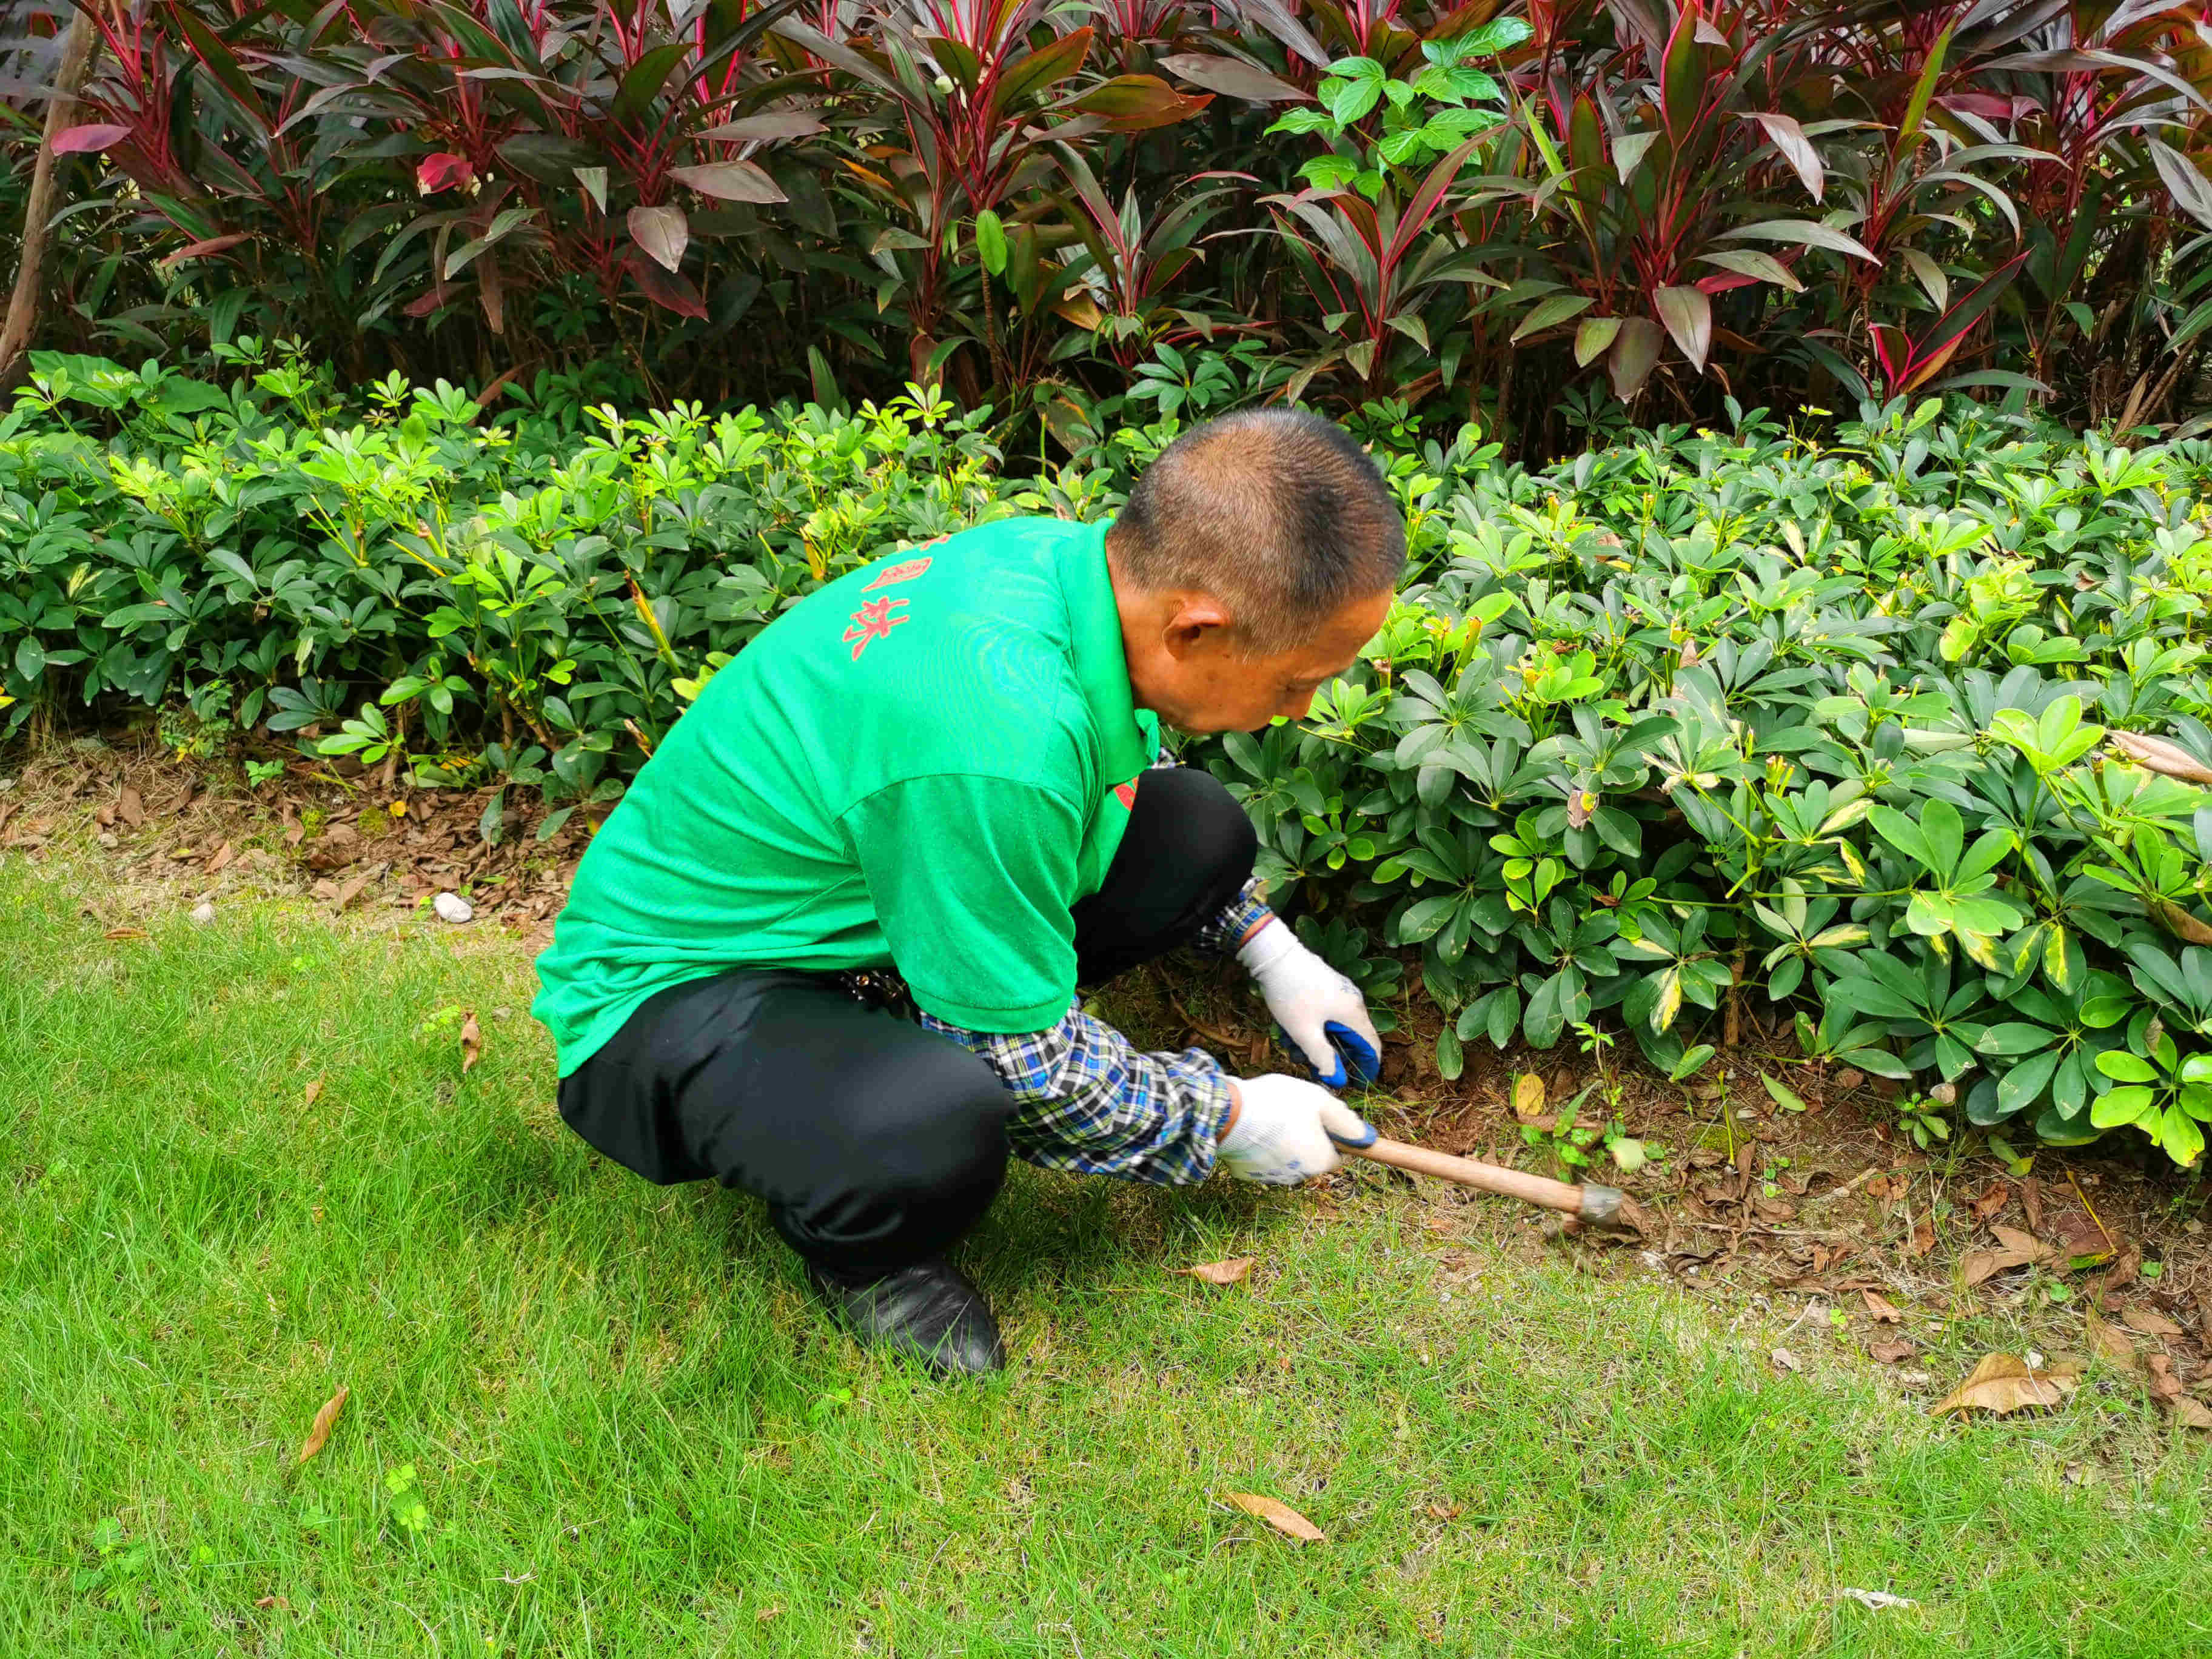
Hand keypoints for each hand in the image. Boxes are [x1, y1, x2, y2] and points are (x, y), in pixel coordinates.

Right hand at [1216, 1075, 1376, 1185]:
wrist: (1228, 1114)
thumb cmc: (1278, 1104)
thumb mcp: (1320, 1101)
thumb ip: (1346, 1120)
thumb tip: (1368, 1137)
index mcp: (1321, 1160)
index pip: (1340, 1155)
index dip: (1334, 1135)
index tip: (1320, 1117)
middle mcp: (1300, 1176)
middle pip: (1314, 1157)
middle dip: (1309, 1138)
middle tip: (1294, 1113)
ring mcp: (1272, 1177)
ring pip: (1289, 1159)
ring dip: (1286, 1143)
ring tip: (1271, 1118)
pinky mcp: (1249, 1174)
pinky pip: (1264, 1161)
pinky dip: (1263, 1148)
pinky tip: (1254, 1129)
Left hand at [1236, 916, 1381, 1087]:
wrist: (1275, 954)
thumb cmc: (1291, 994)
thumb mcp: (1304, 1032)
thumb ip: (1322, 1058)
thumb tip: (1336, 1079)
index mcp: (1353, 1013)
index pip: (1371, 1047)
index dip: (1366, 1069)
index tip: (1355, 1085)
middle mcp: (1352, 1002)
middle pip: (1352, 1039)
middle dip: (1332, 1057)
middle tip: (1313, 1069)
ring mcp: (1340, 992)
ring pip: (1335, 1028)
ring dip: (1318, 1043)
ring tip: (1294, 1049)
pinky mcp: (1326, 987)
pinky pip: (1326, 1015)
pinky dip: (1313, 1028)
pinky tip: (1292, 1032)